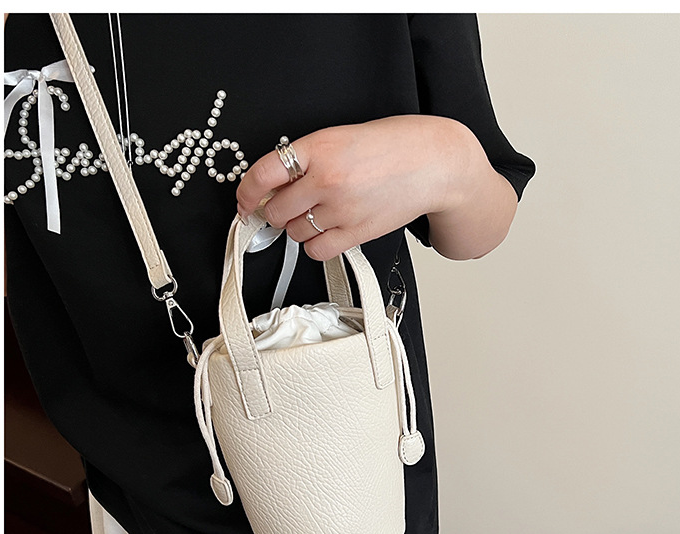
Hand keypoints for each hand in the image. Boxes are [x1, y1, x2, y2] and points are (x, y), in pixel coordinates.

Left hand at [235, 115, 466, 260]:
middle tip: (289, 205)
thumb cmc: (393, 146)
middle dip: (276, 210)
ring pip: (295, 232)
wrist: (434, 164)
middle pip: (275, 210)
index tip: (244, 200)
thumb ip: (307, 160)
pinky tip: (327, 230)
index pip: (263, 174)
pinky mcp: (356, 233)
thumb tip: (273, 186)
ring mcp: (341, 210)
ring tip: (319, 213)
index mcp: (319, 148)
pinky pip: (317, 250)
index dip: (246, 191)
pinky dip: (315, 244)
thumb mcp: (342, 138)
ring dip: (298, 226)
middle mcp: (326, 180)